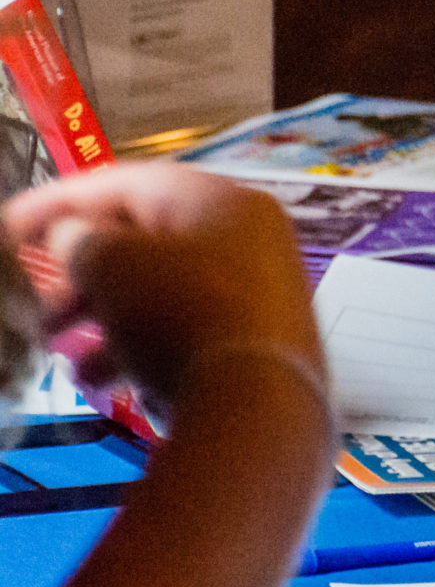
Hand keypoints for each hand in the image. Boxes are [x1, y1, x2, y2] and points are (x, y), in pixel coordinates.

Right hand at [3, 164, 321, 408]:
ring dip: (97, 318)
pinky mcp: (253, 344)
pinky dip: (134, 349)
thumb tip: (76, 236)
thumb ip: (81, 241)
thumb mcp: (113, 266)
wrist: (256, 403)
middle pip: (145, 242)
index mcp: (223, 200)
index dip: (63, 200)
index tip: (11, 226)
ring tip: (55, 347)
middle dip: (79, 275)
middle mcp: (249, 239)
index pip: (131, 183)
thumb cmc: (182, 313)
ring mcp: (257, 293)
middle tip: (38, 303)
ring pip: (158, 293)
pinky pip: (182, 333)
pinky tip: (98, 382)